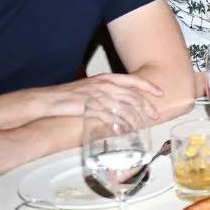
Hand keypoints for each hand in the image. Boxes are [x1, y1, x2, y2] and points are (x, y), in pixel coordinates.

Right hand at [31, 73, 163, 126]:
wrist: (48, 100)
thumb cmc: (69, 96)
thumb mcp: (91, 88)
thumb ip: (107, 92)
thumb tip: (121, 101)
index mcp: (106, 78)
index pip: (133, 80)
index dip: (148, 86)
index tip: (160, 93)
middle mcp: (104, 85)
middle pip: (132, 95)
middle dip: (146, 106)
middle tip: (154, 116)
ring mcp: (98, 96)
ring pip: (124, 107)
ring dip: (135, 118)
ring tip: (142, 126)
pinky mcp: (91, 107)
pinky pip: (110, 117)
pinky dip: (120, 125)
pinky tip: (125, 131)